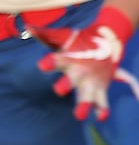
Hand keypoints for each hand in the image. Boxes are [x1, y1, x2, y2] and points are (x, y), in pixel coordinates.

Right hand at [30, 7, 138, 121]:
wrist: (104, 42)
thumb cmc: (79, 40)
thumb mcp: (64, 35)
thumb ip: (48, 33)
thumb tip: (29, 28)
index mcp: (66, 61)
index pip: (55, 62)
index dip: (49, 64)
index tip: (43, 65)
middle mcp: (75, 75)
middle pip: (67, 83)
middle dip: (63, 87)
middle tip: (59, 91)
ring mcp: (88, 83)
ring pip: (84, 97)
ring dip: (82, 106)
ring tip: (79, 115)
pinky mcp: (101, 88)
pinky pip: (101, 102)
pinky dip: (102, 110)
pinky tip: (102, 116)